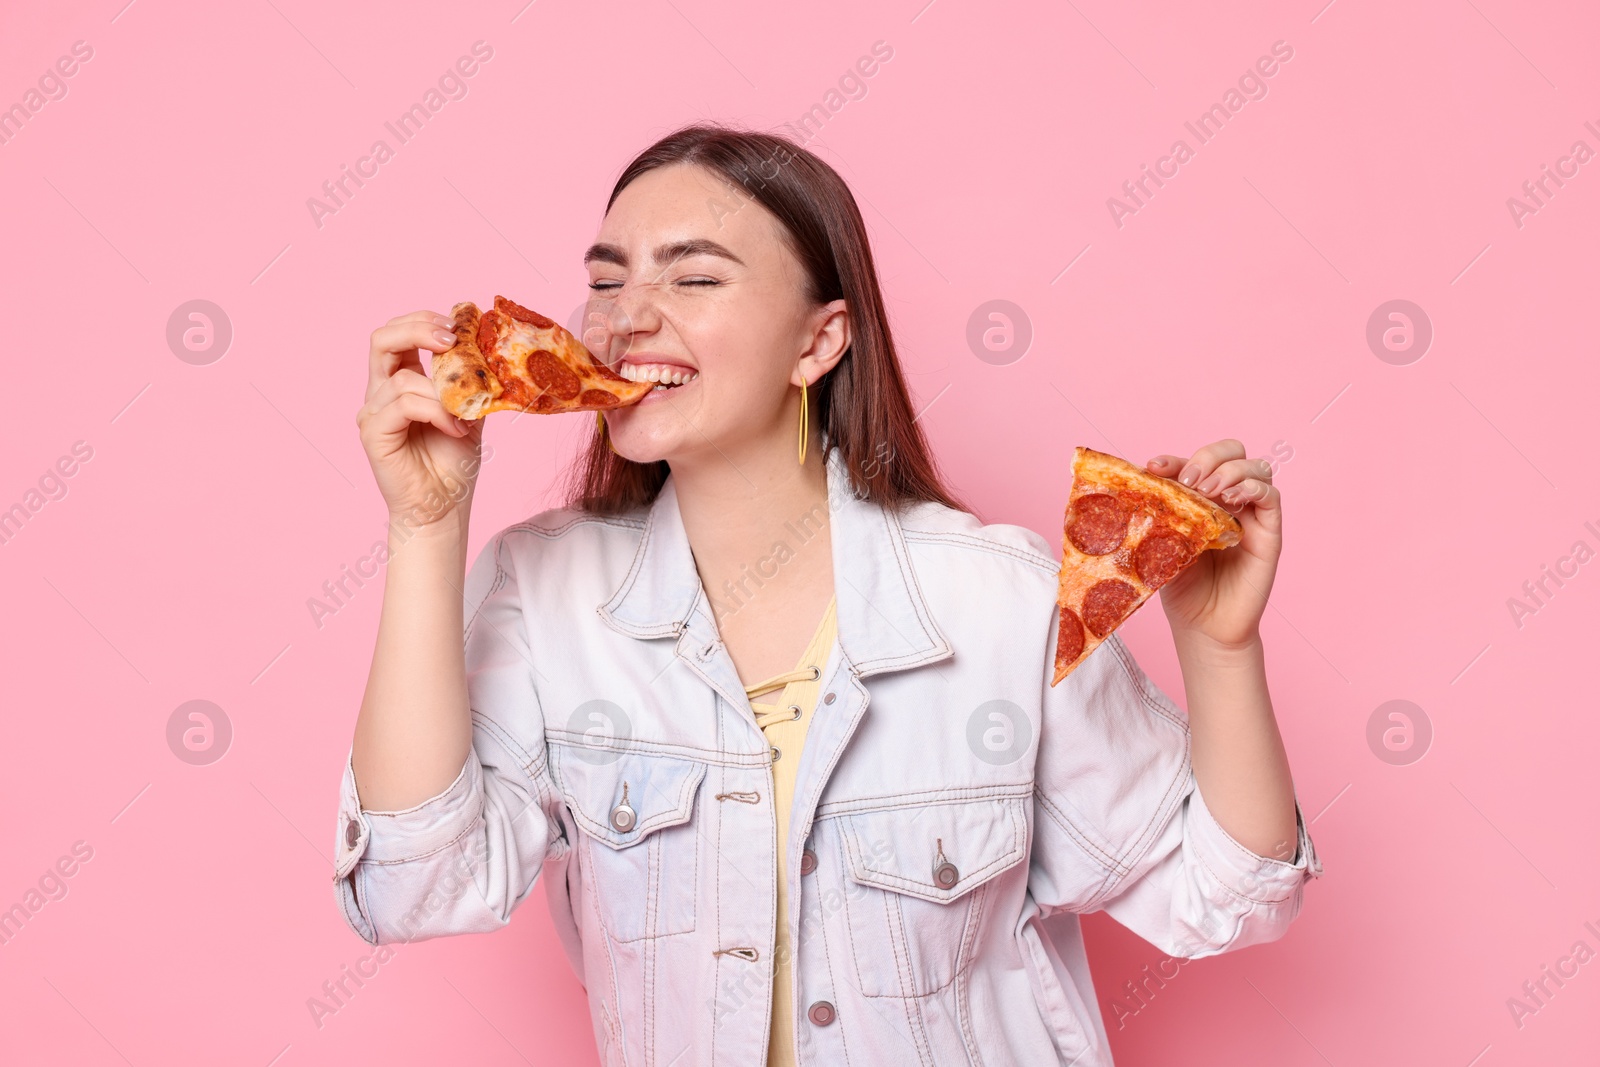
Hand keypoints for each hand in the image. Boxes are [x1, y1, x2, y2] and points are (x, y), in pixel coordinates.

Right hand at [356, 310, 481, 530]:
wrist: (444, 508)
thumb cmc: (453, 464)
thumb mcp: (470, 413)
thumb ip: (471, 383)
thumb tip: (490, 349)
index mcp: (401, 382)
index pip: (399, 334)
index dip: (424, 321)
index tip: (458, 325)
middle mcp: (381, 392)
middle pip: (381, 338)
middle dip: (417, 328)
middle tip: (451, 338)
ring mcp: (373, 412)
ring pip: (401, 377)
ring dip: (441, 392)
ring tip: (464, 417)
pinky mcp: (373, 433)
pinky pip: (403, 405)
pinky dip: (435, 411)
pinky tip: (454, 429)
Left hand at [1144, 439, 1279, 651]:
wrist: (1202, 626)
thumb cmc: (1182, 587)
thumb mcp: (1161, 544)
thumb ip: (1160, 515)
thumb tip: (1138, 485)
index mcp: (1200, 497)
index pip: (1194, 464)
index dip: (1175, 459)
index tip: (1154, 467)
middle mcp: (1228, 500)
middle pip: (1232, 452)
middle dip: (1209, 457)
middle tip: (1190, 481)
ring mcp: (1250, 514)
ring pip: (1256, 468)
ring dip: (1230, 471)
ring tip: (1209, 491)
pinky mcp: (1269, 532)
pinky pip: (1271, 498)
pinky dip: (1253, 488)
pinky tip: (1232, 499)